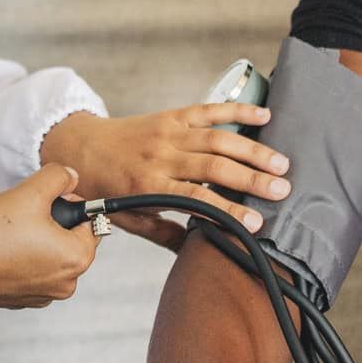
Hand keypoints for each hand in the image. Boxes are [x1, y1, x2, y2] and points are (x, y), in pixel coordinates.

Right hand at [0, 164, 98, 307]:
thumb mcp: (30, 192)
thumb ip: (58, 177)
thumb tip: (71, 177)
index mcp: (77, 258)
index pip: (91, 221)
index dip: (69, 202)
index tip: (46, 199)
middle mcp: (67, 283)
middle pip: (72, 238)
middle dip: (53, 222)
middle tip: (26, 213)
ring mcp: (45, 295)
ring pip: (52, 254)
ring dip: (38, 239)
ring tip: (12, 231)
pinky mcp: (25, 299)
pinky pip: (34, 270)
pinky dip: (24, 257)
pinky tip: (4, 249)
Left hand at [41, 105, 288, 251]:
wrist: (79, 147)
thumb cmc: (104, 187)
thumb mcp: (127, 217)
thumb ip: (162, 232)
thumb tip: (196, 252)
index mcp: (149, 184)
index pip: (196, 198)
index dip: (228, 210)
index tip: (256, 221)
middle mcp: (161, 156)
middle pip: (214, 167)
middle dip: (251, 179)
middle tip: (282, 190)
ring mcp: (168, 132)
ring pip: (218, 139)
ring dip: (253, 150)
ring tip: (281, 164)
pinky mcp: (173, 115)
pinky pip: (209, 110)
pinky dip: (237, 111)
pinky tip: (264, 116)